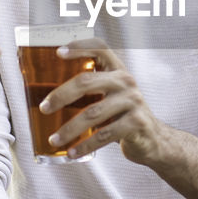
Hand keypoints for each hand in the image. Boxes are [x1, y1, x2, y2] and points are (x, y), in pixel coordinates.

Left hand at [39, 39, 171, 164]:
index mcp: (117, 71)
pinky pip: (104, 135)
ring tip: (54, 140)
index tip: (58, 53)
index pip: (99, 49)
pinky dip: (85, 145)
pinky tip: (73, 152)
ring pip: (92, 113)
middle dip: (60, 95)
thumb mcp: (110, 97)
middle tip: (44, 108)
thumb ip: (90, 91)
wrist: (153, 140)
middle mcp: (126, 81)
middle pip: (86, 81)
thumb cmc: (123, 116)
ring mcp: (133, 101)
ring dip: (69, 129)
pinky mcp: (137, 123)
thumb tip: (48, 98)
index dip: (79, 46)